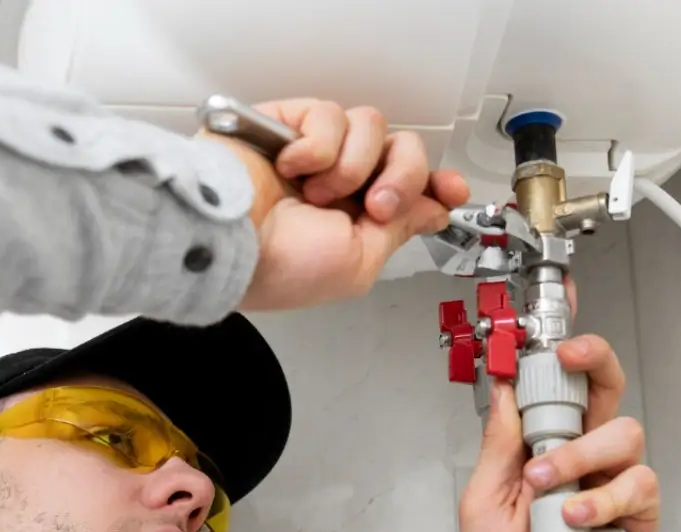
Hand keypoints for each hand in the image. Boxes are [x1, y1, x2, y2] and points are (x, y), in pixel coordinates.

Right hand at [208, 99, 471, 310]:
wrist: (229, 242)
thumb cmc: (280, 266)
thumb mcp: (359, 262)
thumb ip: (400, 229)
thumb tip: (433, 209)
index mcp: (358, 218)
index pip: (410, 186)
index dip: (436, 183)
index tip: (452, 190)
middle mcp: (340, 181)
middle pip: (402, 149)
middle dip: (401, 177)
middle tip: (375, 204)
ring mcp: (314, 150)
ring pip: (370, 127)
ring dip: (352, 166)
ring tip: (318, 193)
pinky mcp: (287, 123)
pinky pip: (329, 115)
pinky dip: (317, 147)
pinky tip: (291, 169)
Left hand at [457, 298, 660, 531]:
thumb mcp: (481, 501)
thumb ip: (498, 445)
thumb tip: (503, 389)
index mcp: (542, 447)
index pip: (562, 388)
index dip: (568, 355)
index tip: (554, 339)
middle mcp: (583, 459)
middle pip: (609, 392)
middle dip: (596, 367)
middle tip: (570, 365)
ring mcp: (612, 487)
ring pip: (626, 436)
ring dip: (583, 458)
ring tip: (552, 496)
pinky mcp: (637, 522)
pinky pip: (639, 489)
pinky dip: (606, 502)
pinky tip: (579, 523)